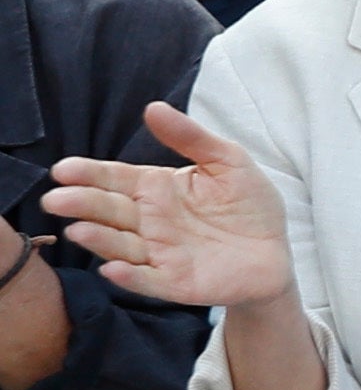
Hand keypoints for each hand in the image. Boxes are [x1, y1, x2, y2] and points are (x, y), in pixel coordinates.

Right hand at [47, 104, 296, 310]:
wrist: (276, 253)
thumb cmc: (248, 205)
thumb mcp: (228, 162)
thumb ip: (191, 137)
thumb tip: (153, 107)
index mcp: (156, 189)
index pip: (114, 179)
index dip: (89, 174)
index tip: (63, 170)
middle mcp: (149, 221)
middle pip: (109, 211)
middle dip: (82, 205)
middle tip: (56, 200)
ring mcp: (159, 253)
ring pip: (121, 245)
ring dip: (99, 240)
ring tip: (78, 231)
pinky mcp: (175, 282)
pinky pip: (148, 280)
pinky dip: (129, 276)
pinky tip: (112, 269)